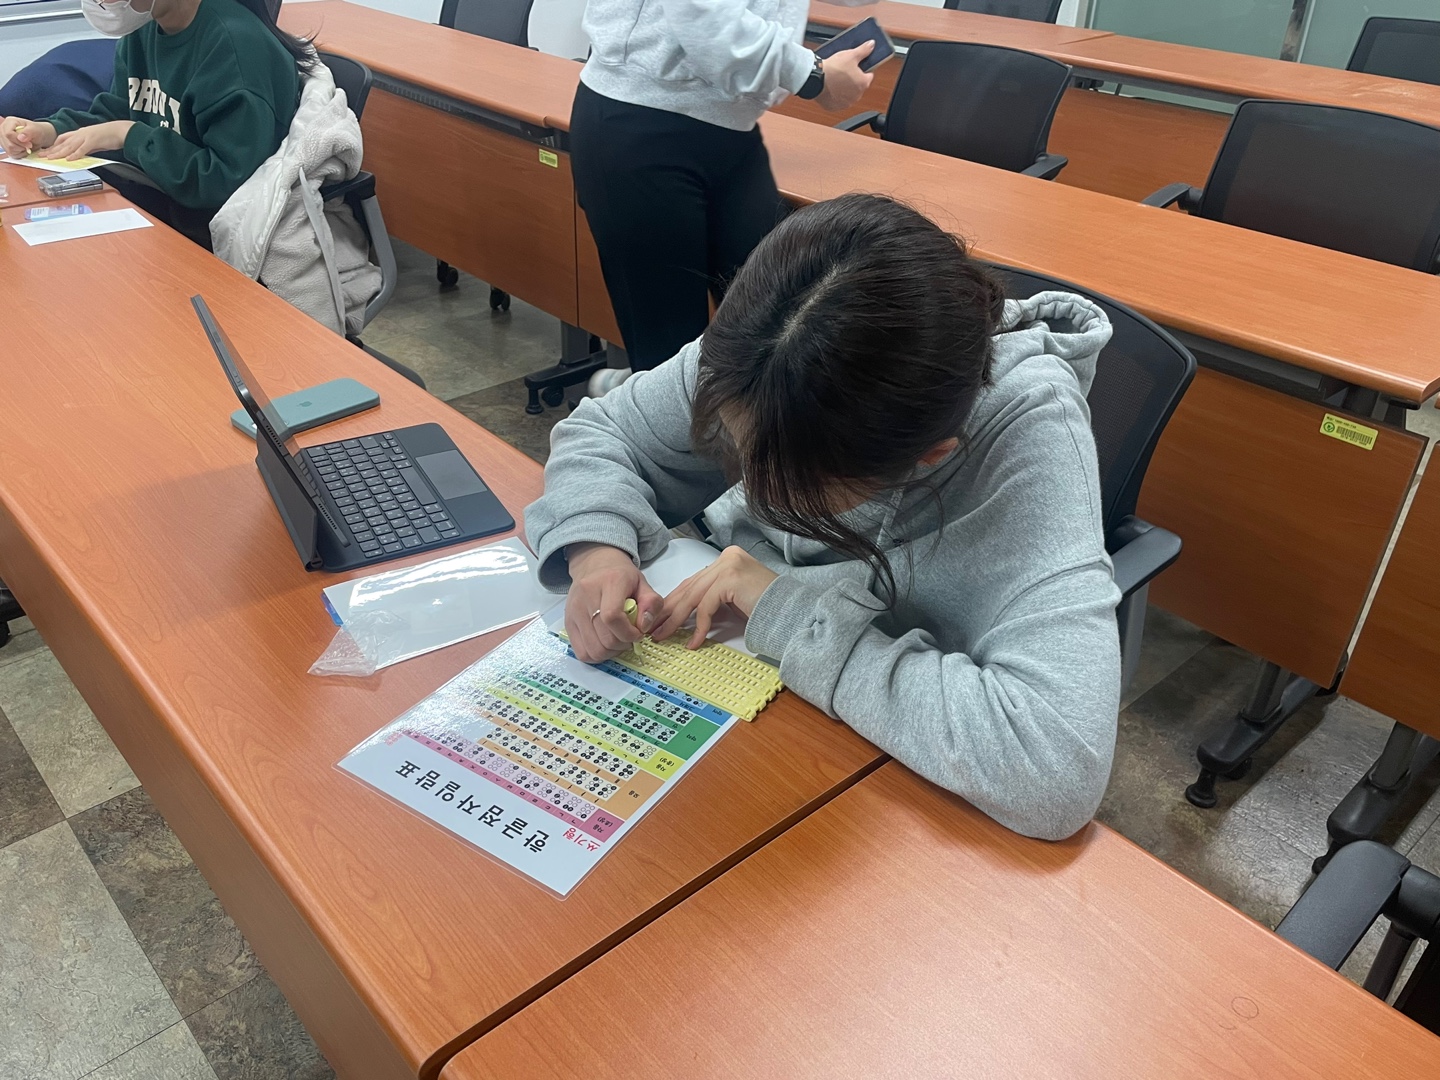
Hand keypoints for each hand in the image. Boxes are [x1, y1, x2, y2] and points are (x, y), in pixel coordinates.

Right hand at [0, 118, 53, 157]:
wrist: (37, 136)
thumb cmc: (36, 131)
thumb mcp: (35, 130)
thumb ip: (28, 132)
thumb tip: (20, 138)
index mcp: (9, 122)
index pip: (8, 134)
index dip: (19, 141)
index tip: (29, 144)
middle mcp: (3, 129)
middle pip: (9, 144)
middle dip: (21, 147)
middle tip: (30, 145)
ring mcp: (3, 138)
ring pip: (9, 150)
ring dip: (21, 150)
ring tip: (27, 146)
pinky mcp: (5, 146)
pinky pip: (11, 154)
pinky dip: (20, 154)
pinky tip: (24, 149)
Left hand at [36, 120, 133, 160]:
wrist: (122, 131)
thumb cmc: (111, 136)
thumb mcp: (95, 141)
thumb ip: (86, 146)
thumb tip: (80, 154)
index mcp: (81, 133)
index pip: (64, 139)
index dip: (54, 145)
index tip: (47, 152)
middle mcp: (81, 133)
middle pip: (63, 143)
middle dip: (52, 150)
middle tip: (43, 156)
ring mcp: (87, 137)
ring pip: (70, 146)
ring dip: (60, 153)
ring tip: (52, 158)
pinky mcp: (94, 141)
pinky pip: (82, 149)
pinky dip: (75, 154)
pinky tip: (69, 159)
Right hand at [564, 543, 663, 663]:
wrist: (594, 564)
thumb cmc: (621, 576)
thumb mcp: (643, 584)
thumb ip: (651, 604)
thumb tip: (644, 627)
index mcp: (609, 582)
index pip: (612, 616)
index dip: (628, 633)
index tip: (638, 633)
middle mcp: (587, 595)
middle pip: (604, 638)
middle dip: (622, 644)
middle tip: (629, 637)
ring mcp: (574, 610)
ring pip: (593, 650)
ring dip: (610, 652)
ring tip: (617, 640)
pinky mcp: (568, 622)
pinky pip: (582, 652)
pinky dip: (596, 655)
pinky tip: (604, 644)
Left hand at [653, 546, 777, 649]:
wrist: (790, 613)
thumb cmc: (767, 608)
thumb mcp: (732, 600)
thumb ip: (712, 599)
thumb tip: (684, 613)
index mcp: (726, 559)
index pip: (693, 581)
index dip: (674, 601)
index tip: (660, 618)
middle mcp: (726, 558)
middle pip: (690, 587)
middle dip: (669, 610)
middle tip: (654, 628)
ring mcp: (729, 566)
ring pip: (693, 596)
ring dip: (675, 619)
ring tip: (663, 635)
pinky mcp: (731, 579)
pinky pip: (706, 606)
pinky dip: (698, 626)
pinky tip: (693, 641)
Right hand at [816, 40, 874, 111]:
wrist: (815, 79)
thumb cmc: (833, 69)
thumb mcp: (850, 55)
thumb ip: (864, 50)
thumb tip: (872, 45)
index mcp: (863, 83)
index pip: (869, 75)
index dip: (862, 69)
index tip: (855, 66)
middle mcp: (857, 95)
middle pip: (858, 86)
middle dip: (853, 80)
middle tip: (844, 72)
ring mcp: (846, 103)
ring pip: (849, 94)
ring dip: (845, 89)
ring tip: (836, 79)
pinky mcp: (835, 107)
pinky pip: (838, 101)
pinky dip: (836, 96)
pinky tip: (831, 88)